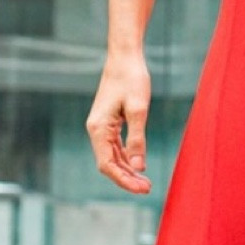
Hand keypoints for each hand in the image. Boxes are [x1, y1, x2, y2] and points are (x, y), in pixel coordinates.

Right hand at [86, 50, 152, 193]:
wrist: (124, 56)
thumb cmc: (131, 78)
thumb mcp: (139, 109)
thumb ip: (137, 139)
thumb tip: (138, 166)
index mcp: (98, 128)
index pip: (107, 164)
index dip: (124, 180)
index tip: (142, 188)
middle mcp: (96, 130)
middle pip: (108, 164)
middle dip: (127, 178)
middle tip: (148, 188)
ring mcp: (101, 127)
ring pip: (112, 157)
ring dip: (127, 170)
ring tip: (145, 182)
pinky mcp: (108, 122)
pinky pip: (115, 147)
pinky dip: (126, 158)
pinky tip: (138, 165)